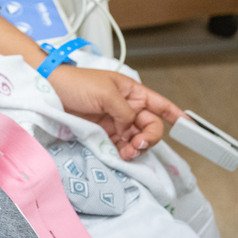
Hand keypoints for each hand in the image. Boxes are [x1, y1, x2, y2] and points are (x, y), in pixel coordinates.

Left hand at [49, 65, 183, 159]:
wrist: (48, 90)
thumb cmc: (76, 83)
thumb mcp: (106, 93)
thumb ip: (125, 112)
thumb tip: (131, 128)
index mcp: (132, 92)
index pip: (160, 104)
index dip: (176, 115)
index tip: (189, 126)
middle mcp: (127, 107)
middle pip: (150, 127)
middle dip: (149, 137)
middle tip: (137, 144)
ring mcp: (115, 121)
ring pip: (136, 139)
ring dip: (136, 148)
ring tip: (126, 152)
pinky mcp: (102, 132)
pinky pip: (120, 145)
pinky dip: (123, 151)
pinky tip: (119, 154)